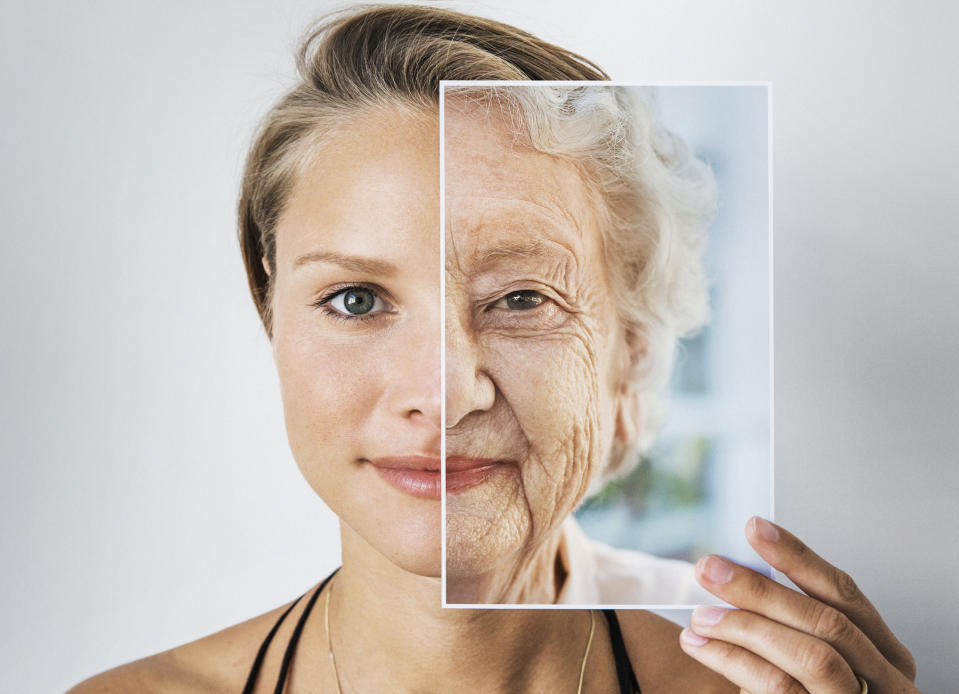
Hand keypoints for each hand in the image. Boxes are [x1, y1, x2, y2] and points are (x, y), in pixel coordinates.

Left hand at [678, 517, 917, 692]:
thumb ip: (790, 624)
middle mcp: (886, 681)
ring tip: (699, 616)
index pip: (844, 592)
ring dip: (746, 627)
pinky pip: (780, 686)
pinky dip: (735, 660)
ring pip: (811, 655)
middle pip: (827, 621)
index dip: (799, 557)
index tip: (755, 528)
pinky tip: (701, 645)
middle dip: (762, 591)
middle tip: (710, 569)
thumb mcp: (809, 662)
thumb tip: (734, 573)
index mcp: (885, 656)